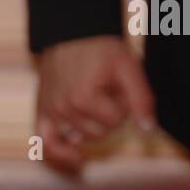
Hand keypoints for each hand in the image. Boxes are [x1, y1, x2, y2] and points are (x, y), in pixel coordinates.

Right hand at [35, 35, 155, 170]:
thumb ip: (141, 99)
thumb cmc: (101, 48)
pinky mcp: (41, 113)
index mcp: (84, 97)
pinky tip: (77, 158)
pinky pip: (46, 144)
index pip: (116, 121)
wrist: (71, 32)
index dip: (124, 105)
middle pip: (99, 133)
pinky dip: (61, 153)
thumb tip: (147, 131)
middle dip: (109, 115)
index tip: (121, 86)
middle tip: (107, 91)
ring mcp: (50, 112)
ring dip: (92, 123)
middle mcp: (63, 107)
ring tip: (93, 98)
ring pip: (82, 138)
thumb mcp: (129, 67)